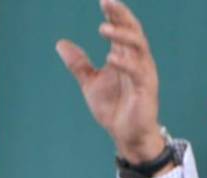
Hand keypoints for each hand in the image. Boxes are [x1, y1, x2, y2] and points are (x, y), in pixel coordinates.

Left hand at [55, 0, 163, 163]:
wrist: (125, 135)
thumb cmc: (113, 107)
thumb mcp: (90, 83)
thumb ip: (79, 63)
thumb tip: (60, 43)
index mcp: (125, 56)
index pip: (122, 28)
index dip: (114, 14)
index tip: (103, 0)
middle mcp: (138, 60)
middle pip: (133, 30)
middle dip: (121, 15)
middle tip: (107, 2)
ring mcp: (144, 73)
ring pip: (138, 46)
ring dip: (121, 35)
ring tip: (103, 29)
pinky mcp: (146, 89)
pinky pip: (138, 71)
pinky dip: (125, 63)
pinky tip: (111, 57)